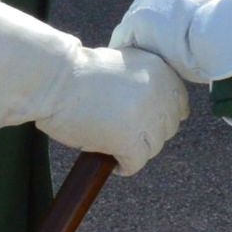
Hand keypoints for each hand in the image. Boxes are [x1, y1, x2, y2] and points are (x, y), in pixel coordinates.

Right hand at [0, 4, 192, 172]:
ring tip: (113, 145)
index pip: (179, 105)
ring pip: (152, 148)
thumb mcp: (124, 64)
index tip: (142, 121)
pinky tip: (111, 161)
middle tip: (123, 133)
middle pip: (167, 129)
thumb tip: (160, 113)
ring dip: (135, 150)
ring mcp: (146, 117)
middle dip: (147, 134)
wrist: (52, 79)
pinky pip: (135, 163)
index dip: (160, 117)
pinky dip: (124, 166)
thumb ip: (146, 83)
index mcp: (161, 71)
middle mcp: (159, 93)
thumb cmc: (78, 72)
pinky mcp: (128, 140)